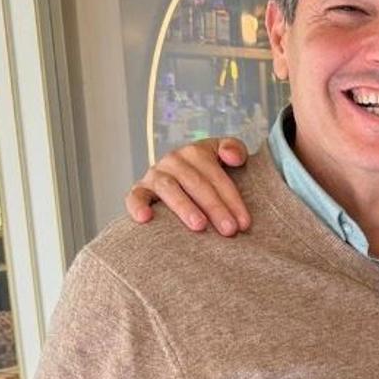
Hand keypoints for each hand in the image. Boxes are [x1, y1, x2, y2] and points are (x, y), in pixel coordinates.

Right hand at [124, 137, 250, 236]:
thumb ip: (234, 149)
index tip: (244, 223)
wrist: (178, 176)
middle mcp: (174, 160)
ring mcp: (154, 174)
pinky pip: (135, 196)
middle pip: (196, 183)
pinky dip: (137, 206)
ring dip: (184, 207)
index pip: (216, 175)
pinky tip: (146, 218)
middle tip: (229, 230)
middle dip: (215, 207)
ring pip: (169, 189)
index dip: (232, 199)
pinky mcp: (139, 189)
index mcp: (196, 152)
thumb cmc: (206, 171)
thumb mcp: (222, 154)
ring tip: (200, 226)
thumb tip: (233, 157)